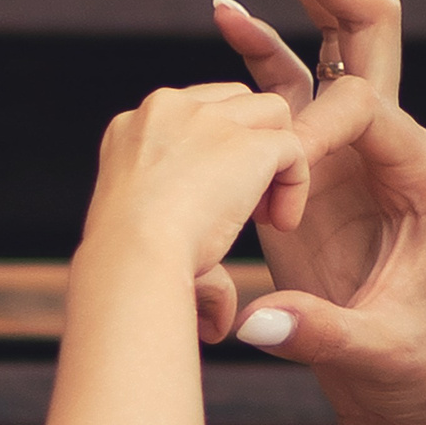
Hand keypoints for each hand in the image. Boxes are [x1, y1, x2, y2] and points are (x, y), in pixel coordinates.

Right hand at [81, 81, 329, 343]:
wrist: (130, 259)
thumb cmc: (129, 271)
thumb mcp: (148, 250)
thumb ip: (190, 261)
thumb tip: (216, 321)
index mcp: (134, 128)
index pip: (195, 114)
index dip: (219, 152)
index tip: (217, 204)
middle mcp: (167, 109)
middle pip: (235, 103)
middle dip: (252, 149)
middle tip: (247, 211)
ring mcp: (207, 119)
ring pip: (270, 115)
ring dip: (277, 162)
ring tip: (264, 217)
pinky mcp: (246, 143)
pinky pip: (293, 147)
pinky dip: (296, 186)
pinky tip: (279, 225)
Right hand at [210, 0, 425, 424]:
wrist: (416, 391)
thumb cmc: (411, 372)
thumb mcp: (371, 356)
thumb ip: (315, 335)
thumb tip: (253, 326)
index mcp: (424, 174)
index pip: (364, 105)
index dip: (311, 124)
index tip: (277, 174)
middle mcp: (398, 144)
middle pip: (368, 31)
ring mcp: (362, 148)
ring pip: (333, 45)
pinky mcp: (327, 165)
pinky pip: (297, 86)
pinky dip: (265, 45)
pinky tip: (226, 8)